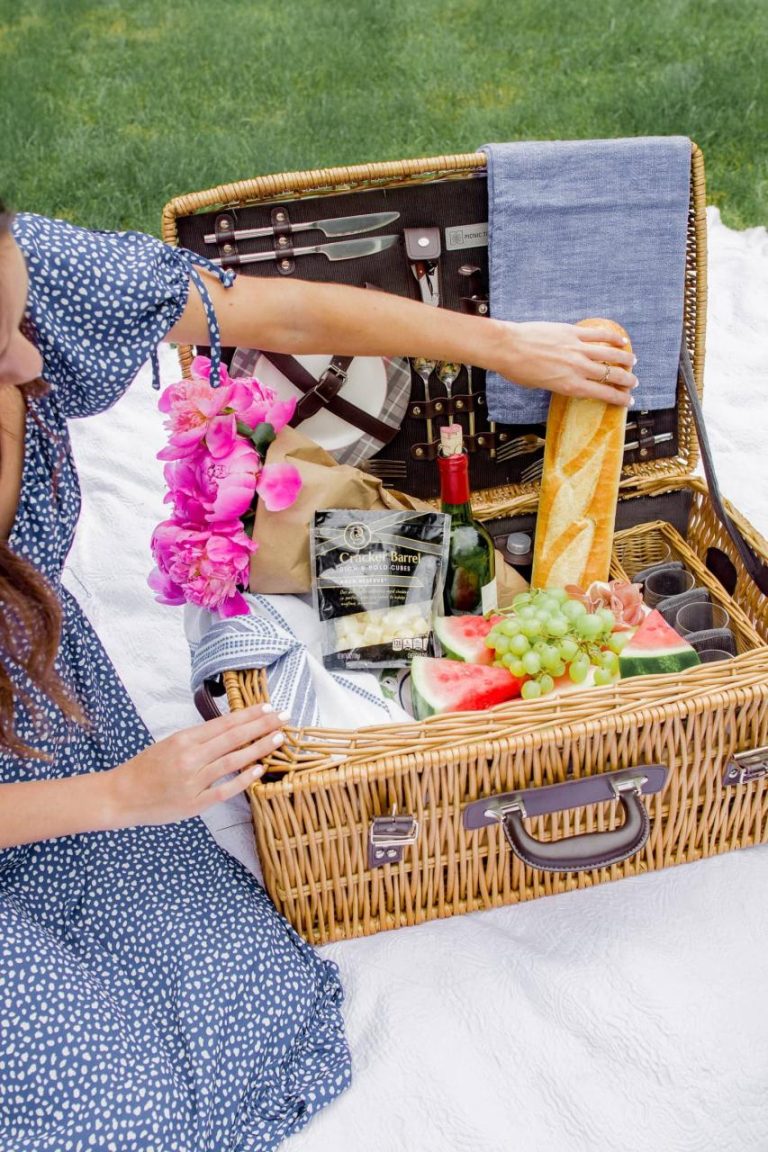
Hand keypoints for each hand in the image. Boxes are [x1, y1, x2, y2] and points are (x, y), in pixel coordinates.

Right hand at [108, 703, 286, 827]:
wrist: (120, 795)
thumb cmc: (146, 768)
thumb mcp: (170, 744)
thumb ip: (199, 739)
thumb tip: (231, 730)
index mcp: (184, 739)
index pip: (224, 723)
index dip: (249, 715)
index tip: (270, 707)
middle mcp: (190, 757)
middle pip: (233, 738)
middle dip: (262, 726)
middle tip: (284, 717)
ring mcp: (193, 781)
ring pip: (232, 761)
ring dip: (258, 748)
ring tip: (278, 739)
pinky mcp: (193, 803)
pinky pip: (223, 790)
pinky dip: (242, 780)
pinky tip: (259, 770)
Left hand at [499, 321, 637, 405]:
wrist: (508, 347)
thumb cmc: (517, 370)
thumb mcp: (539, 385)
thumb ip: (557, 383)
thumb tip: (566, 379)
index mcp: (570, 386)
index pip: (602, 393)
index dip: (619, 398)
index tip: (628, 400)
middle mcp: (578, 368)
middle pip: (611, 375)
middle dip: (626, 380)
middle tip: (634, 382)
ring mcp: (577, 349)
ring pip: (609, 353)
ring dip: (624, 358)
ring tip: (633, 361)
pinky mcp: (572, 333)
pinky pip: (597, 334)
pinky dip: (612, 337)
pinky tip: (621, 340)